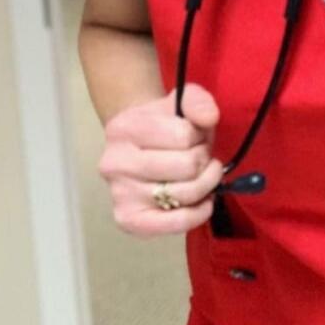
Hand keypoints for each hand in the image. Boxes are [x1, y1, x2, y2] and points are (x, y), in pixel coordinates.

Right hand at [97, 83, 224, 235]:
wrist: (137, 148)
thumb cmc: (164, 126)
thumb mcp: (181, 102)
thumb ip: (198, 101)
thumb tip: (209, 117)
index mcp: (124, 128)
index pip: (184, 135)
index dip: (199, 136)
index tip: (194, 136)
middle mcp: (114, 163)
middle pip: (187, 167)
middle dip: (204, 160)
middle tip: (199, 157)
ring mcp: (119, 194)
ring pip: (185, 194)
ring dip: (206, 184)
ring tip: (200, 175)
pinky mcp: (129, 220)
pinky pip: (174, 224)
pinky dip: (198, 214)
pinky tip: (204, 201)